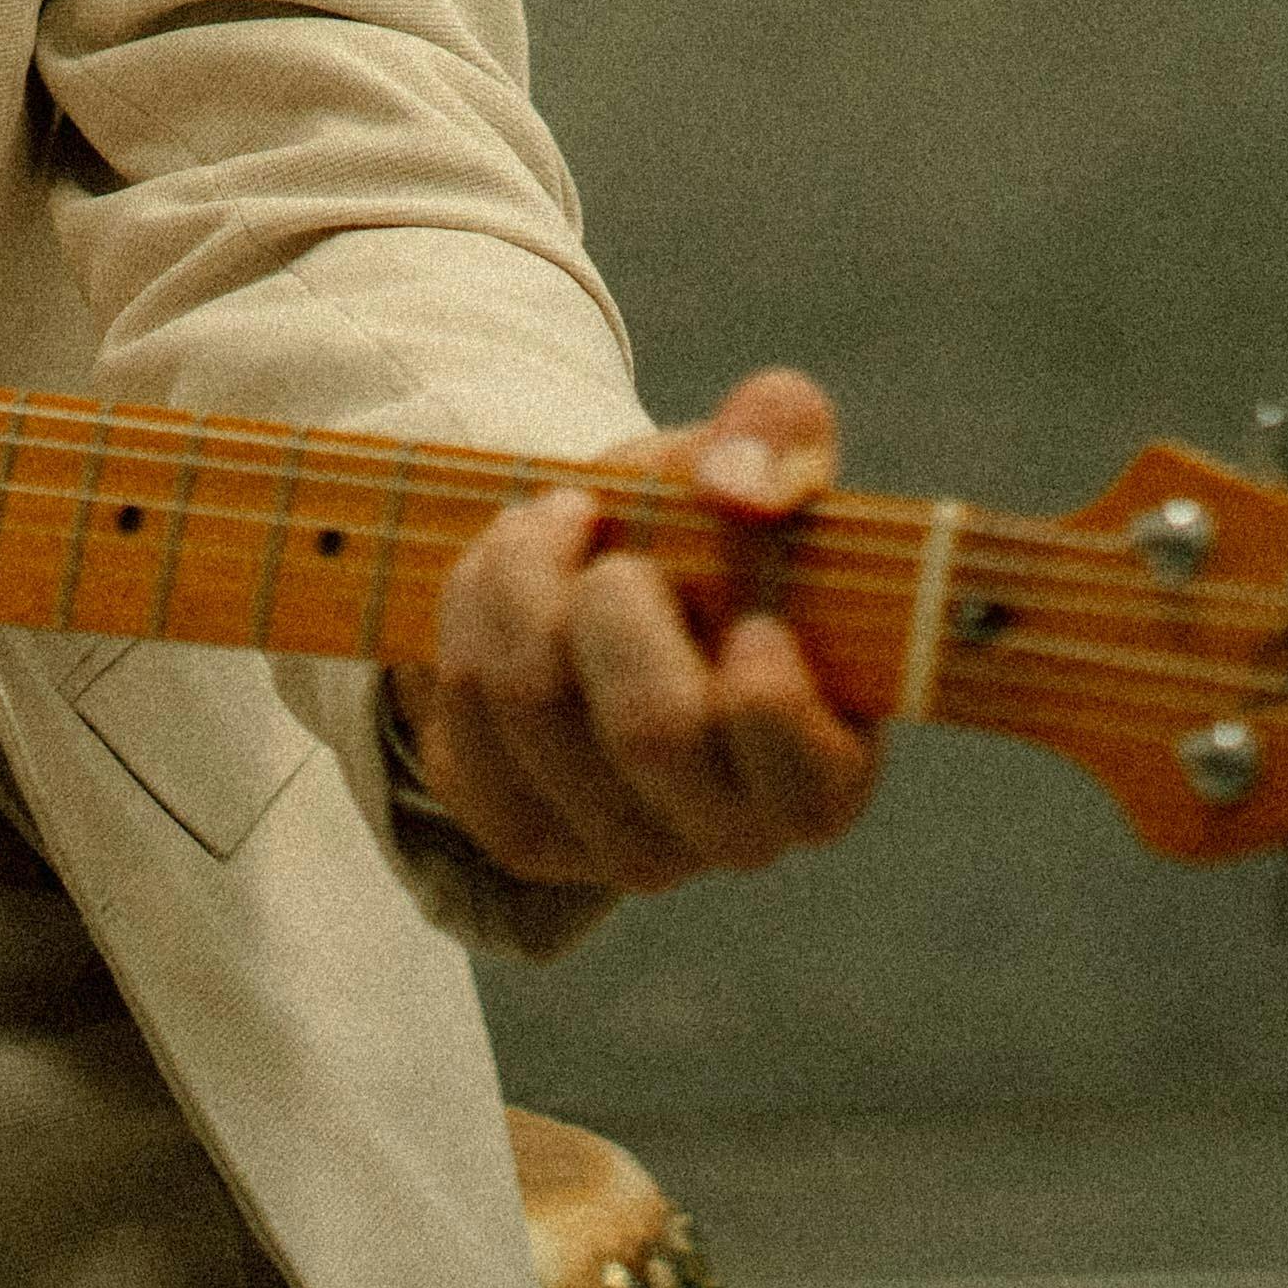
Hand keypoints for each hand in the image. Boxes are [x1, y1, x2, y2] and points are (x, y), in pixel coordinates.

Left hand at [389, 366, 883, 894]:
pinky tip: (502, 576)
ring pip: (534, 707)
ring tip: (548, 525)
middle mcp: (733, 836)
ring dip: (523, 578)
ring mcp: (623, 849)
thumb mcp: (757, 458)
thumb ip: (783, 438)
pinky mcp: (522, 834)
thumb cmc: (708, 529)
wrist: (599, 566)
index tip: (747, 614)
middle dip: (613, 598)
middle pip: (650, 730)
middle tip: (613, 546)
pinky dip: (470, 612)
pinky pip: (461, 717)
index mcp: (826, 773)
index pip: (797, 770)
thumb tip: (737, 487)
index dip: (763, 688)